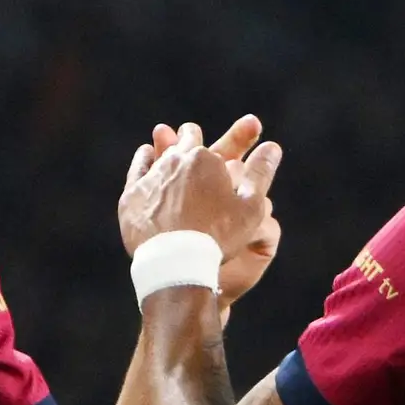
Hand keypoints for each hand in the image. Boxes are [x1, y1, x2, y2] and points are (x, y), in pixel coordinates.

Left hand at [120, 116, 283, 298]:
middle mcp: (175, 160)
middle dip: (190, 140)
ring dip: (167, 152)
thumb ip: (261, 174)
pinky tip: (148, 157)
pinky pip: (138, 170)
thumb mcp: (250, 208)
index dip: (213, 148)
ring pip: (160, 155)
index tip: (215, 154)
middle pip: (183, 142)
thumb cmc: (219, 237)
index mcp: (204, 159)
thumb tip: (273, 147)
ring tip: (172, 157)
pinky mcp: (131, 196)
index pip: (208, 144)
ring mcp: (151, 177)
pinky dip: (144, 161)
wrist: (176, 263)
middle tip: (193, 142)